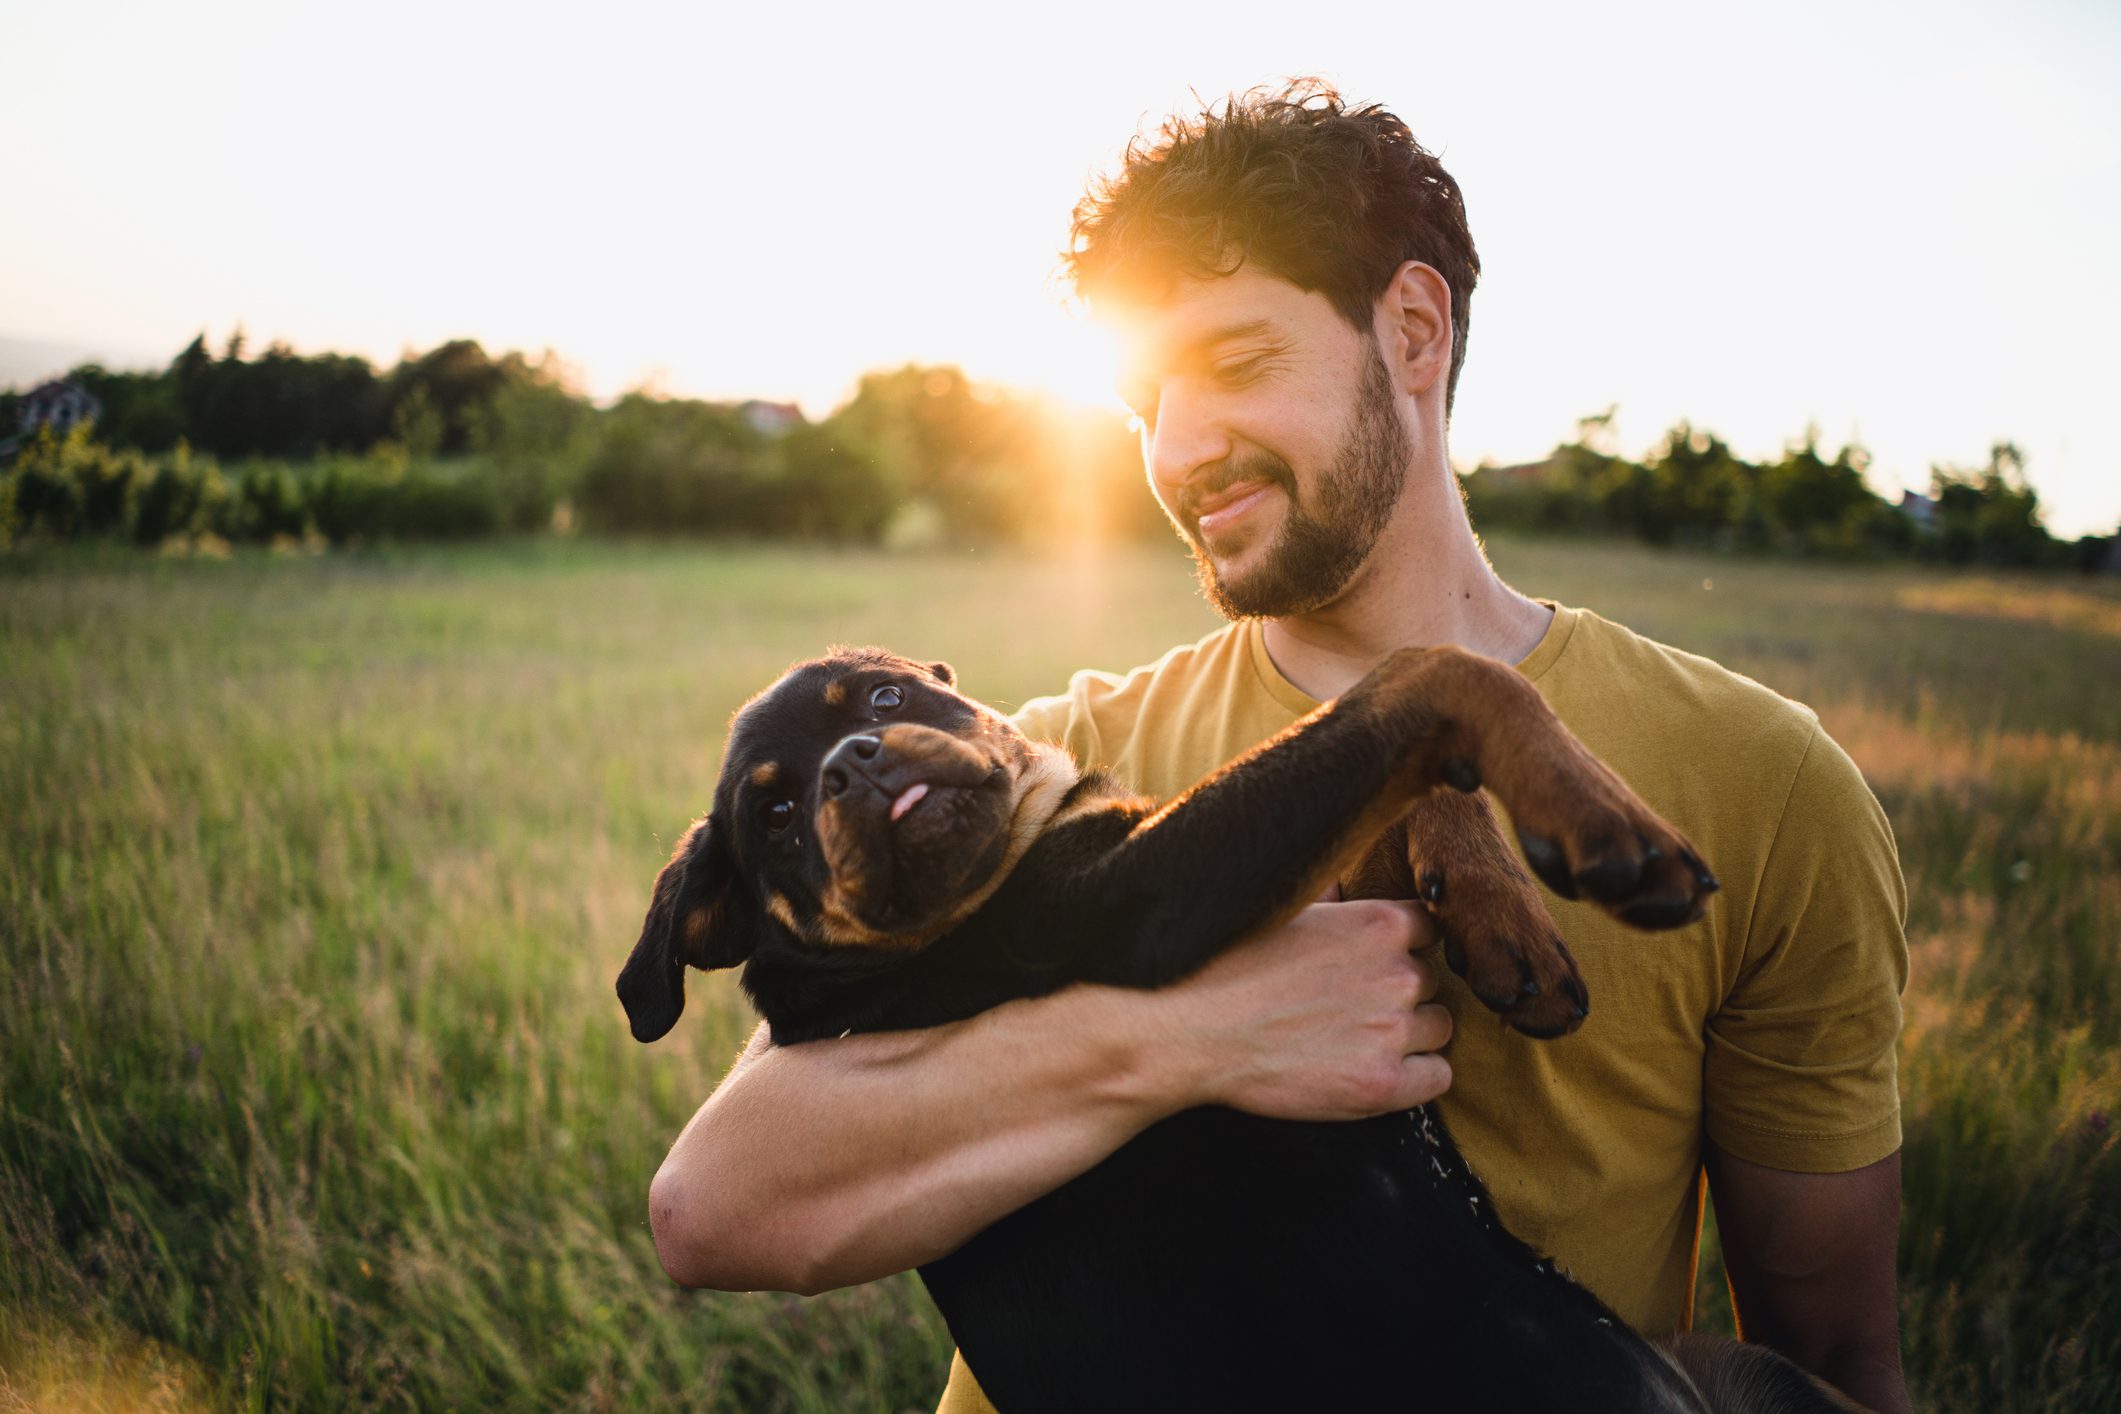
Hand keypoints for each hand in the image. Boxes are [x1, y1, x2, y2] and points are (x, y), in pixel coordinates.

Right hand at [1156, 899, 1452, 1121]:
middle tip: (1357, 1003)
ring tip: (1363, 1036)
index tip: (1378, 961)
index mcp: (1379, 924)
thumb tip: (1345, 887)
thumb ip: (1330, 900)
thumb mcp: (1283, 911)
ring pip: (1439, 1027)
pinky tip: (1379, 1068)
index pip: (1431, 928)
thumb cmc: (1226, 965)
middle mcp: (1397, 974)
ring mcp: (1392, 1031)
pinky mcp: (1382, 1084)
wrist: (1191, 1030)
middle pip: (1432, 979)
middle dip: (1403, 990)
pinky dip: (1417, 1075)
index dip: (1405, 945)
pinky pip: (1438, 1077)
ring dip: (1412, 1032)